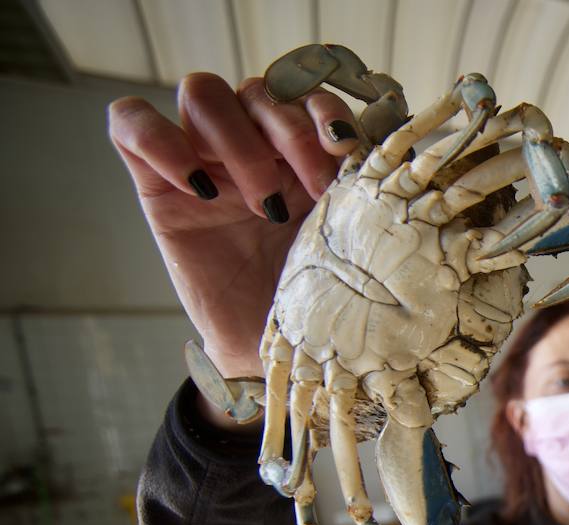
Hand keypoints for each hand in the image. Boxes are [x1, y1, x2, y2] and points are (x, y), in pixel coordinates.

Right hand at [108, 73, 358, 378]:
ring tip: (262, 203)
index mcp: (300, 150)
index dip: (322, 109)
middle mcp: (251, 145)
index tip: (345, 151)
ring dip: (237, 140)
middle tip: (310, 190)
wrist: (270, 350)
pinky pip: (131, 124)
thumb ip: (358, 189)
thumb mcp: (347, 238)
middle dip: (289, 132)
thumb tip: (396, 155)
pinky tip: (198, 188)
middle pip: (255, 89)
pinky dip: (158, 140)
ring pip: (203, 94)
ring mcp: (202, 159)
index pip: (302, 90)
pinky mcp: (156, 184)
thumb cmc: (313, 296)